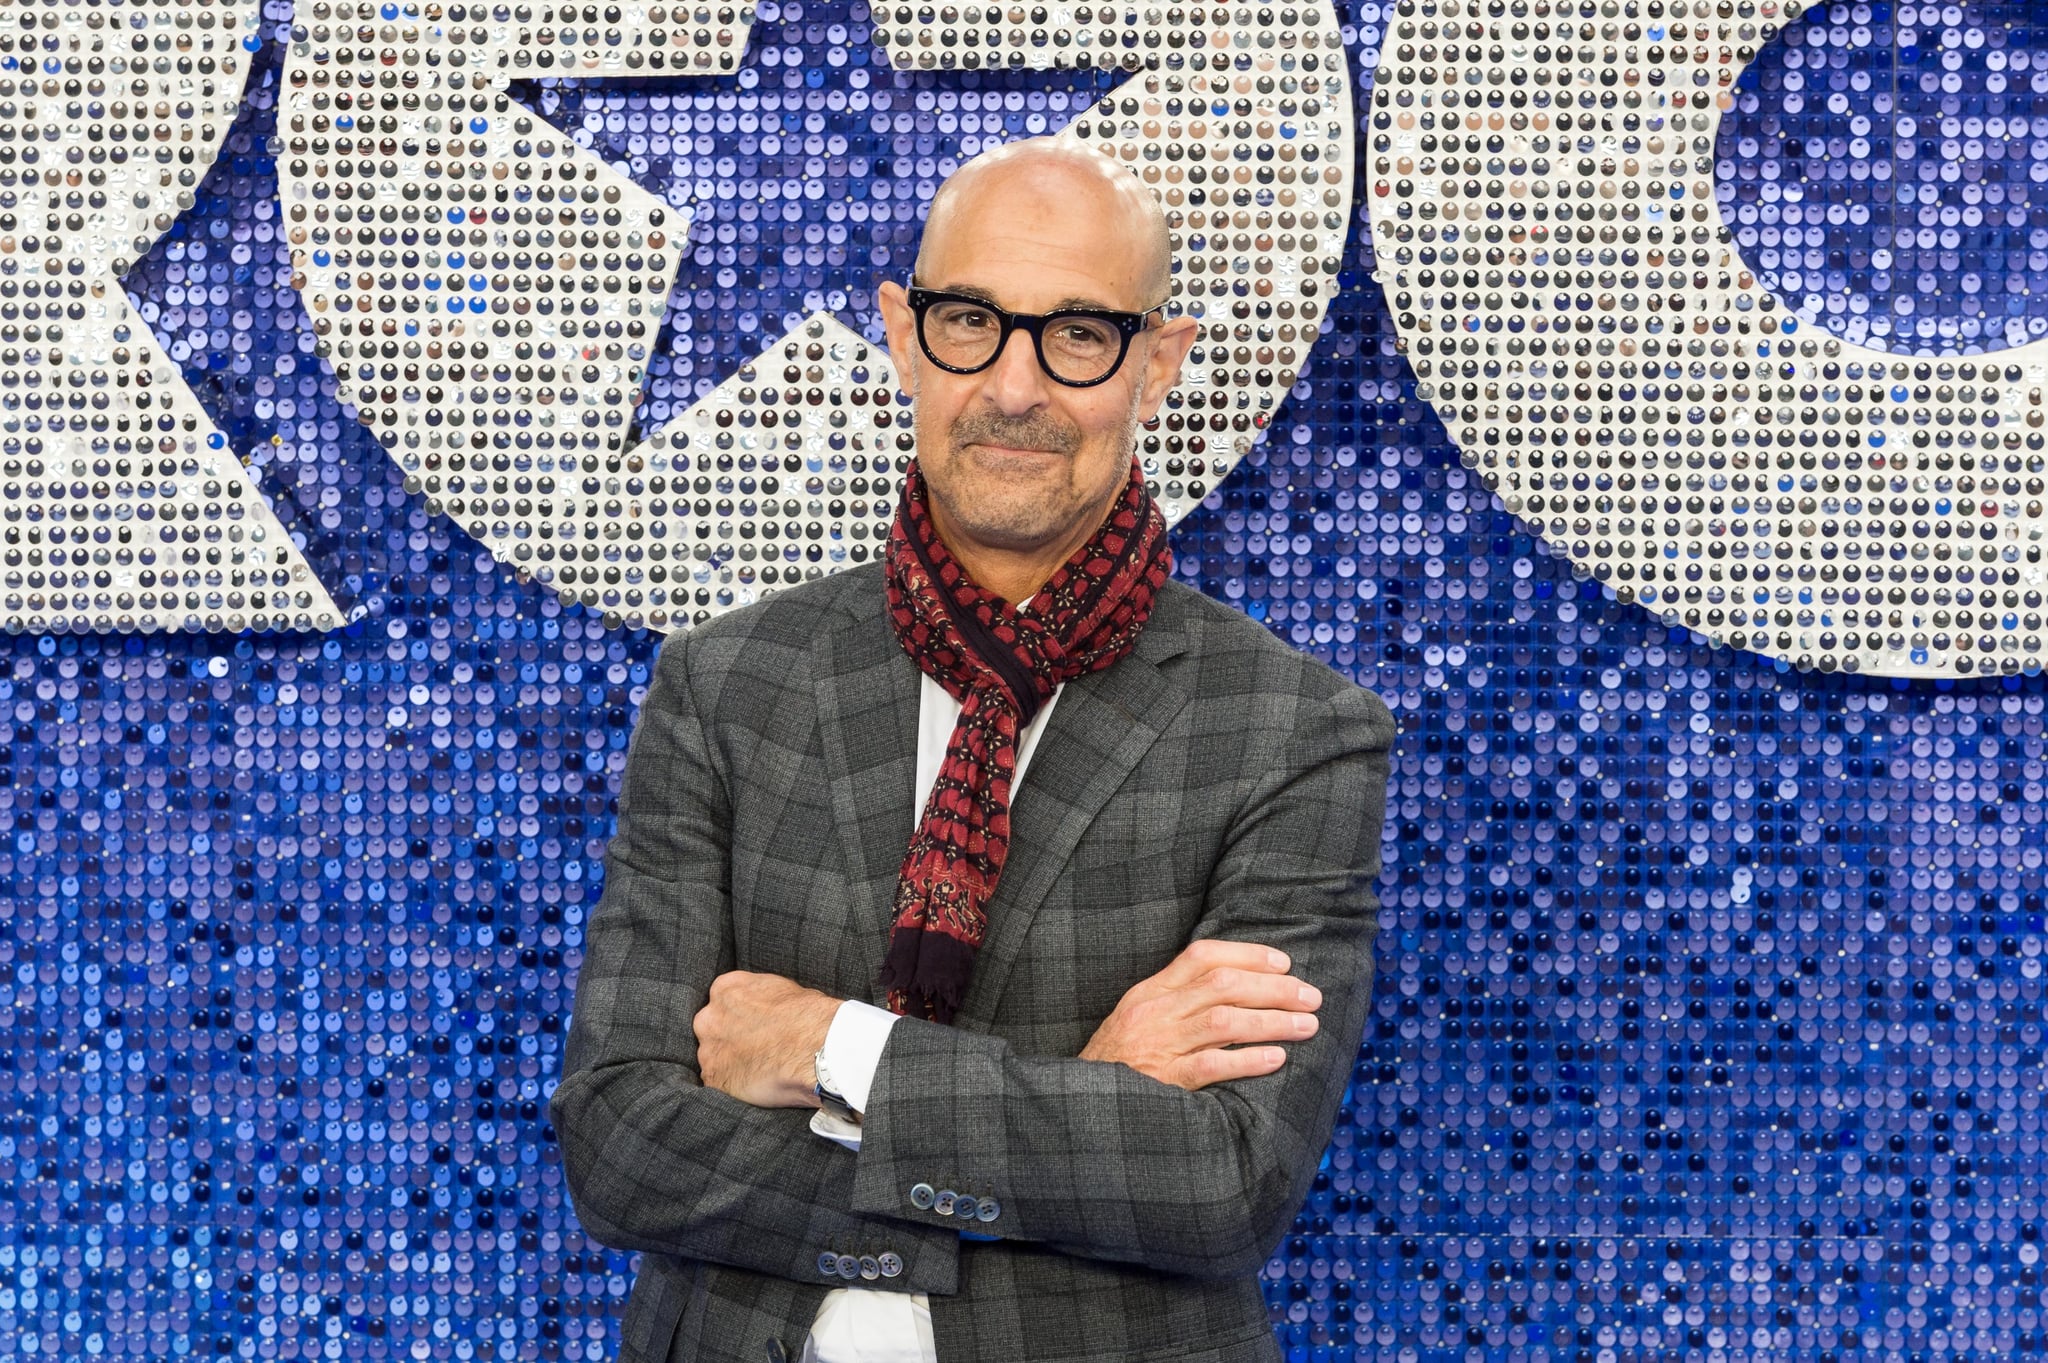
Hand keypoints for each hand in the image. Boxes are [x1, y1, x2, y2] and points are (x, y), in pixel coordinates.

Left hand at [693, 971, 843, 1107]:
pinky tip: (758, 1084)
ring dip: (731, 1064)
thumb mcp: (783, 989)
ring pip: (714, 1058)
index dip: (740, 1016)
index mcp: (725, 989)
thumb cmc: (808, 1018)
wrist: (816, 1050)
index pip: (723, 1001)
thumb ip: (760, 997)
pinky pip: (721, 1083)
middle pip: (713, 1029)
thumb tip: (762, 1007)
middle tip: (756, 1048)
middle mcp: (709, 1018)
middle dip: (730, 1039)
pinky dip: (736, 1086)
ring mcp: (709, 1051)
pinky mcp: (716, 1081)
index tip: (753, 1026)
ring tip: (760, 1068)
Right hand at [1078, 939, 1320, 1091]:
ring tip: (1307, 1025)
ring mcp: (1159, 1046)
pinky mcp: (1164, 1082)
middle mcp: (1155, 1012)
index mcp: (1150, 992)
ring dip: (1272, 1021)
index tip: (1283, 962)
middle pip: (1223, 986)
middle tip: (1311, 996)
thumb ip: (1176, 1000)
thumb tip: (1234, 987)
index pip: (1202, 956)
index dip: (1247, 955)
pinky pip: (1212, 1065)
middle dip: (1274, 988)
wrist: (1080, 1103)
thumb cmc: (1116, 1062)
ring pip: (1224, 1021)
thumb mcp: (1137, 1017)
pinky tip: (1276, 1058)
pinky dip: (1248, 1059)